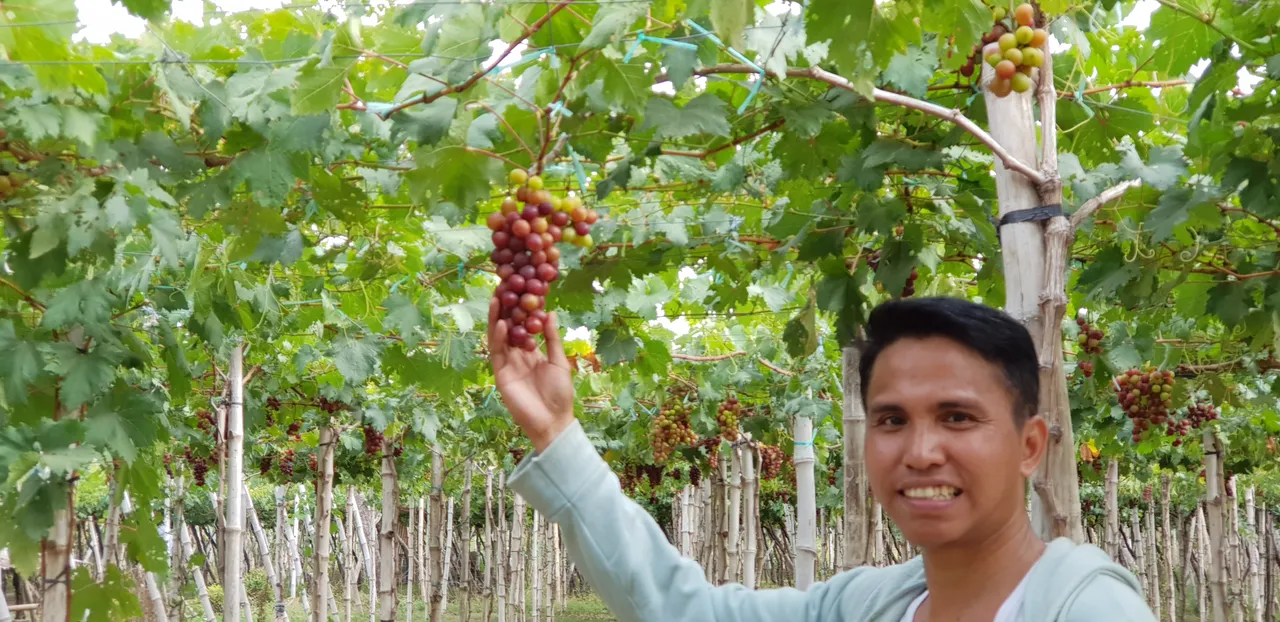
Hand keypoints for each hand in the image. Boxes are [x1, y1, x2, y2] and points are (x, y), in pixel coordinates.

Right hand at [487, 297, 575, 452]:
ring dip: (498, 317)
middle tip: (504, 286)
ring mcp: (508, 363)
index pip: (525, 324)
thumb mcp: (560, 361)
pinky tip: (502, 323)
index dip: (522, 308)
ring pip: (499, 336)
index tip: (522, 288)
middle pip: (509, 326)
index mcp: (533, 351)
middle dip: (506, 307)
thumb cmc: (560, 393)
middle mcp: (518, 354)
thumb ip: (552, 338)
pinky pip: (497, 352)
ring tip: (498, 297)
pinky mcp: (501, 373)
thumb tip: (550, 312)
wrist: (552, 420)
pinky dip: (498, 337)